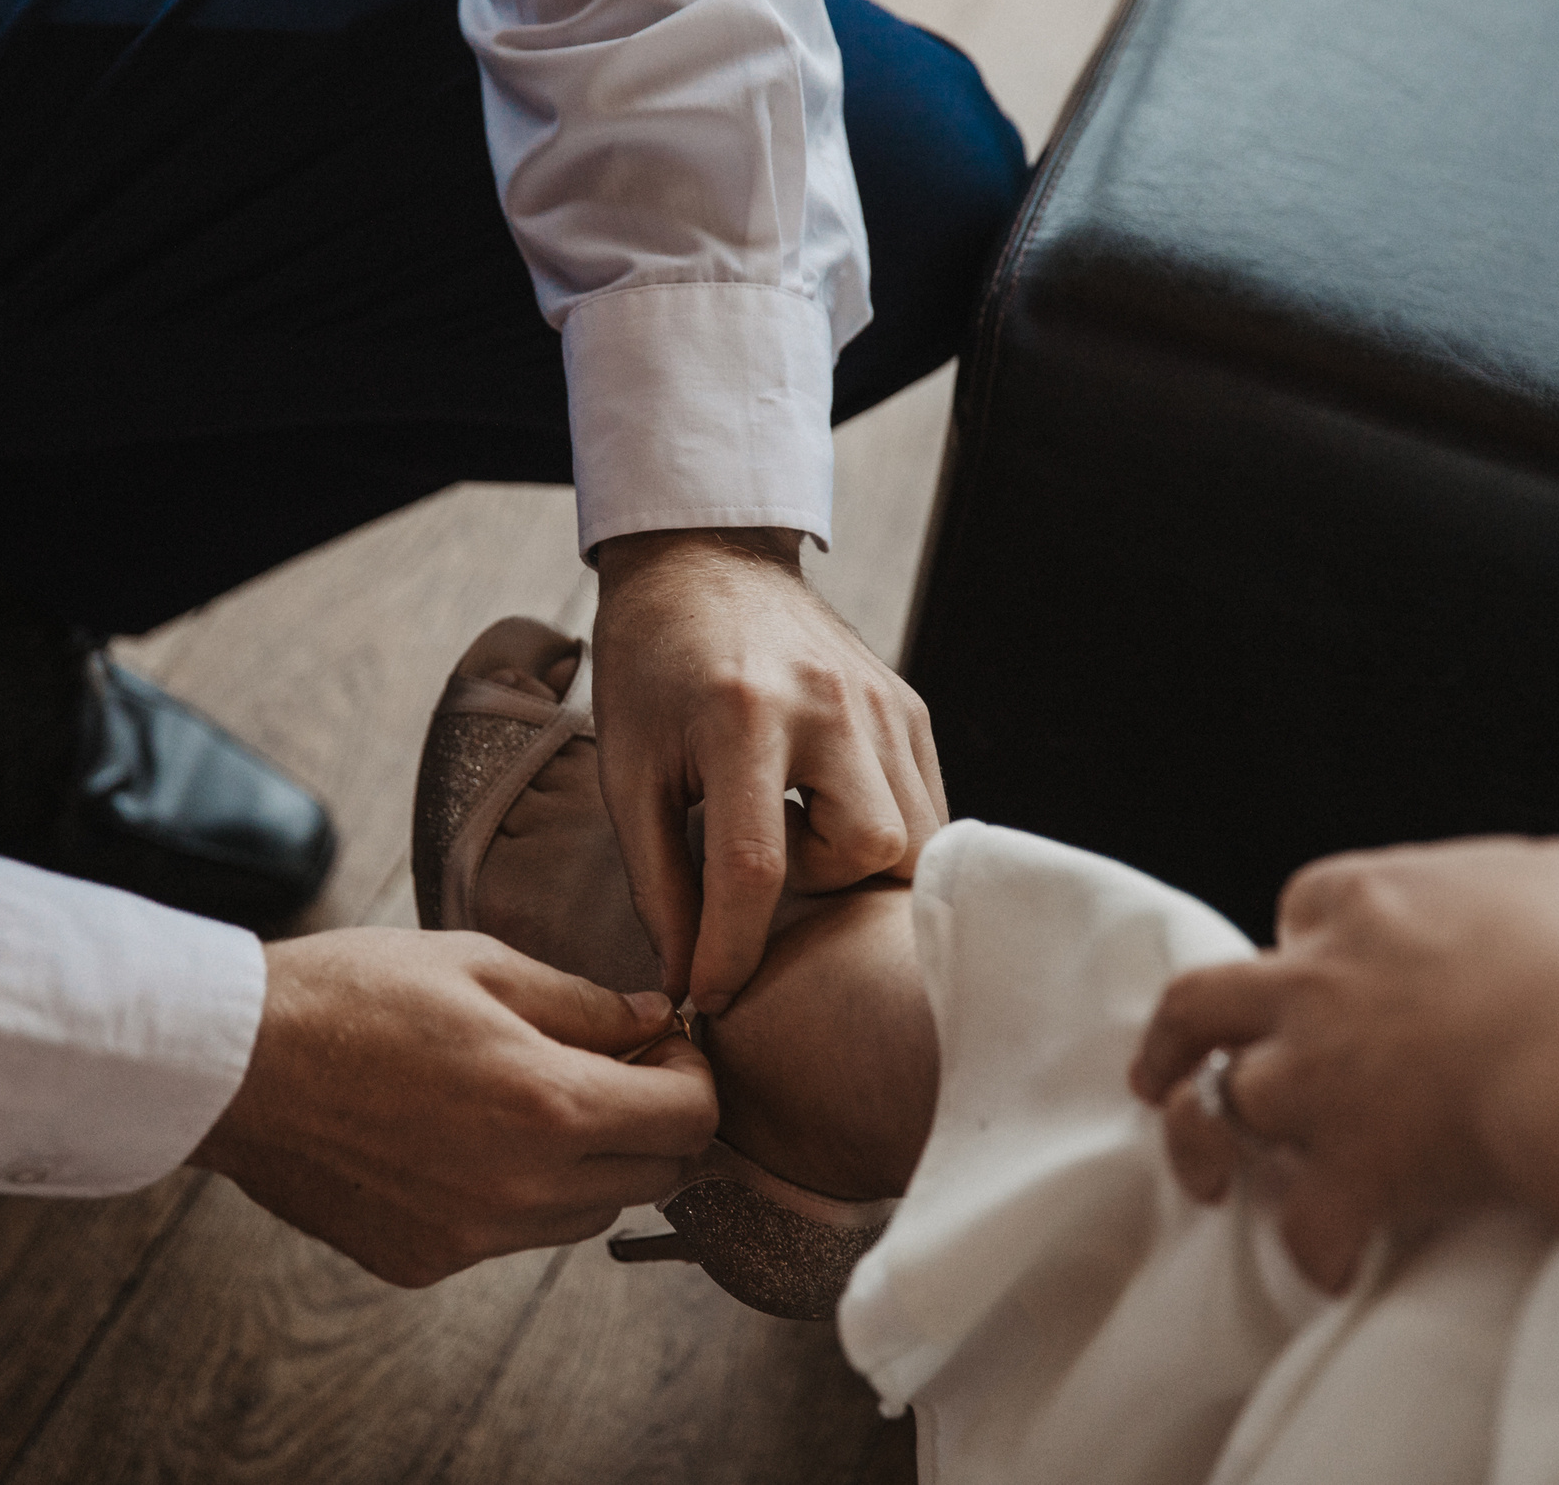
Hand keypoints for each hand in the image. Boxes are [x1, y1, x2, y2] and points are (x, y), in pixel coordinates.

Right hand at [188, 927, 715, 1286]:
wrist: (232, 1063)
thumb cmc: (353, 994)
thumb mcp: (481, 964)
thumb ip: (586, 1002)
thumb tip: (656, 1021)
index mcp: (550, 1105)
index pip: (692, 1120)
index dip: (692, 1074)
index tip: (660, 1042)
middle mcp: (523, 1189)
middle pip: (657, 1176)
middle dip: (654, 1118)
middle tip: (612, 1063)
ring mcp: (473, 1236)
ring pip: (590, 1212)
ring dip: (590, 1160)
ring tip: (531, 1095)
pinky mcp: (426, 1259)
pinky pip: (513, 1234)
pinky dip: (517, 1191)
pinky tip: (464, 1135)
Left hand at [593, 527, 946, 1012]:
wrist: (705, 561)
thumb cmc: (652, 667)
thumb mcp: (629, 769)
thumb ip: (658, 880)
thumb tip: (689, 981)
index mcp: (742, 715)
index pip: (754, 868)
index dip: (734, 952)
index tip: (715, 997)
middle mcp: (829, 705)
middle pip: (870, 852)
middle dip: (823, 890)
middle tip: (769, 865)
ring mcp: (884, 702)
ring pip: (918, 838)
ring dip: (859, 867)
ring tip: (798, 833)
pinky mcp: (910, 705)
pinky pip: (929, 805)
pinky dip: (887, 835)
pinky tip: (830, 812)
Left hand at [1130, 836, 1558, 1290]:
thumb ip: (1522, 891)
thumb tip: (1541, 910)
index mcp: (1370, 902)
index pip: (1303, 907)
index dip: (1305, 945)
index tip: (1315, 969)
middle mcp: (1320, 983)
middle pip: (1201, 1001)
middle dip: (1171, 1040)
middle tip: (1160, 1071)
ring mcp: (1320, 1077)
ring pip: (1229, 1104)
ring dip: (1223, 1144)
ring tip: (1228, 1180)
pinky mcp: (1350, 1167)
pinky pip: (1306, 1223)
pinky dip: (1315, 1250)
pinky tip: (1334, 1267)